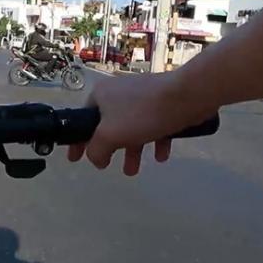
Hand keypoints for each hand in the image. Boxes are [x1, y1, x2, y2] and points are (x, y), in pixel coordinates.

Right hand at [67, 72, 212, 175]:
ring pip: (132, 128)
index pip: (83, 119)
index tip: (76, 159)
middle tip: (108, 165)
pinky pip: (153, 124)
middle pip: (109, 125)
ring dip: (132, 150)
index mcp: (101, 95)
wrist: (186, 95)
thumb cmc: (142, 113)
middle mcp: (119, 92)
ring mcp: (142, 96)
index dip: (78, 141)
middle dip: (110, 149)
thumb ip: (96, 150)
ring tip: (134, 170)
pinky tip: (161, 156)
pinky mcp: (163, 102)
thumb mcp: (109, 135)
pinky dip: (154, 141)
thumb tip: (96, 160)